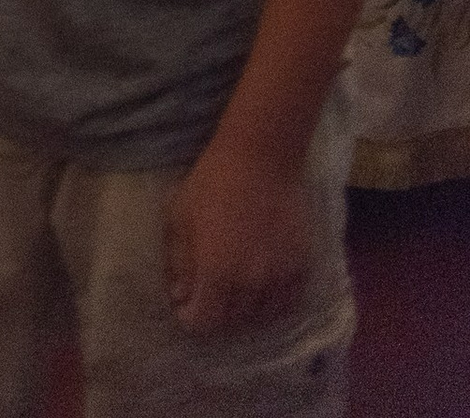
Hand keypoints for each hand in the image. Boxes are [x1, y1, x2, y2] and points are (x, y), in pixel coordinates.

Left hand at [163, 138, 313, 336]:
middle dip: (216, 314)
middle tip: (209, 296)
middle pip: (232, 321)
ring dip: (244, 310)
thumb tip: (179, 294)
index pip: (204, 321)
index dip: (191, 318)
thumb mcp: (179, 216)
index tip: (186, 307)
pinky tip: (261, 286)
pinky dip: (272, 302)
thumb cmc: (212, 181)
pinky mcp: (301, 268)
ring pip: (261, 315)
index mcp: (216, 273)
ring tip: (235, 292)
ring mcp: (279, 279)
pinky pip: (287, 302)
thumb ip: (178, 261)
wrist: (261, 158)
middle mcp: (250, 285)